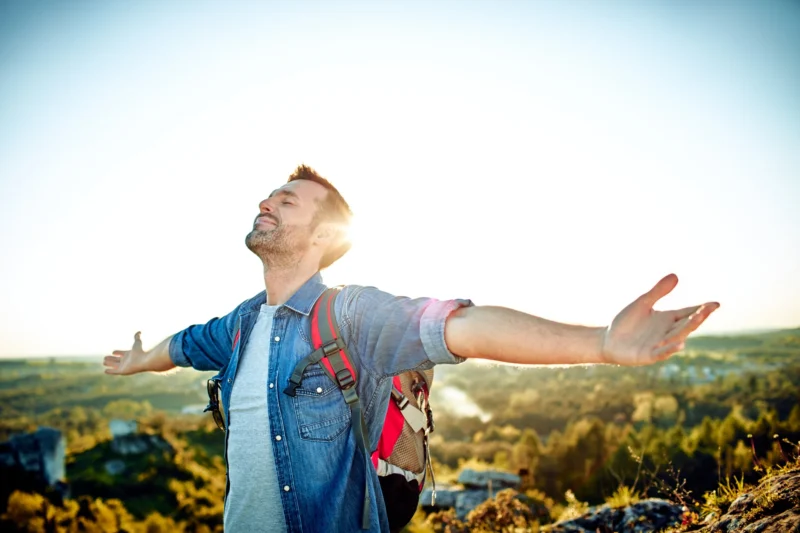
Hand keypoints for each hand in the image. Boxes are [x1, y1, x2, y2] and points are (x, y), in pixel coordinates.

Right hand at [104, 331, 147, 374]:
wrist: (143, 361)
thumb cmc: (140, 352)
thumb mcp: (137, 343)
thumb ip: (137, 337)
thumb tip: (139, 331)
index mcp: (129, 354)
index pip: (121, 353)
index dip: (118, 352)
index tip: (113, 352)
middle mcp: (126, 361)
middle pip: (117, 359)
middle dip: (111, 359)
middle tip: (105, 358)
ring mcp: (124, 366)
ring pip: (114, 365)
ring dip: (109, 364)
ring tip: (103, 362)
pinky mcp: (122, 371)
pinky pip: (114, 372)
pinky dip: (109, 371)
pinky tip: (105, 371)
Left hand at [601, 274, 718, 365]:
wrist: (607, 339)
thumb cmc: (626, 322)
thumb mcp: (642, 303)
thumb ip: (657, 291)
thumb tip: (675, 275)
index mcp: (668, 319)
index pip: (688, 313)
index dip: (702, 309)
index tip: (715, 304)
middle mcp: (667, 332)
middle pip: (686, 325)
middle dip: (698, 317)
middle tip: (709, 308)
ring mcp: (660, 344)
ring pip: (677, 337)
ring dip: (686, 330)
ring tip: (697, 320)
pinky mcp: (649, 355)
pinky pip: (662, 353)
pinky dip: (670, 349)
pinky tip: (679, 344)